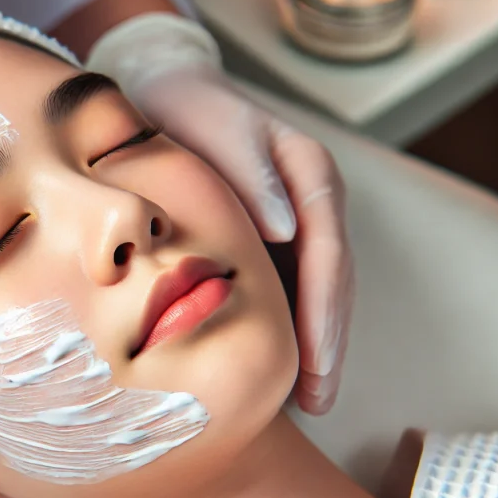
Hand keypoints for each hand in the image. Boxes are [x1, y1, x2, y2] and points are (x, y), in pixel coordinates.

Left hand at [87, 14, 354, 414]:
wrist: (165, 95)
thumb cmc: (187, 111)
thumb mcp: (216, 127)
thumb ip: (249, 170)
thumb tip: (286, 229)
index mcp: (309, 174)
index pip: (328, 252)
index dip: (324, 310)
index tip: (316, 360)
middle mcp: (311, 202)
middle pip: (332, 282)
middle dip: (328, 343)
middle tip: (319, 400)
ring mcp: (294, 222)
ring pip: (315, 292)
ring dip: (314, 345)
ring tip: (308, 402)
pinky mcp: (270, 237)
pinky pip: (287, 288)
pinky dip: (286, 328)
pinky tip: (274, 367)